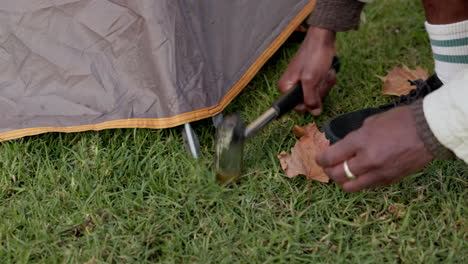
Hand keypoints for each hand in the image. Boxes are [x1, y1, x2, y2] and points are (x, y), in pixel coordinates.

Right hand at [279, 27, 336, 114]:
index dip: (310, 102)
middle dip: (320, 91)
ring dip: (325, 84)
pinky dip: (326, 79)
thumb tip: (314, 113)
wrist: (323, 38)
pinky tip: (327, 70)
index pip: (299, 107)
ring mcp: (302, 81)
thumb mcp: (312, 81)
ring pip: (316, 94)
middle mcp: (291, 85)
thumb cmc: (315, 55)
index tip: (316, 90)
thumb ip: (311, 99)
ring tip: (325, 72)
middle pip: (309, 101)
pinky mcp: (311, 76)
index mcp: (286, 87)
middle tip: (321, 79)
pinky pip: (320, 86)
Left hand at [316, 106, 433, 191]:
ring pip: (349, 186)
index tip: (319, 158)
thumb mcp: (371, 121)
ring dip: (342, 181)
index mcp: (360, 141)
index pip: (330, 157)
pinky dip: (359, 183)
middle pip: (336, 174)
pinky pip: (367, 187)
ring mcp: (378, 172)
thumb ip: (355, 136)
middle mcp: (367, 160)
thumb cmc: (400, 120)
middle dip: (328, 171)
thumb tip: (344, 146)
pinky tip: (359, 176)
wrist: (429, 130)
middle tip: (328, 167)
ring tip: (342, 174)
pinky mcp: (389, 180)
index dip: (321, 159)